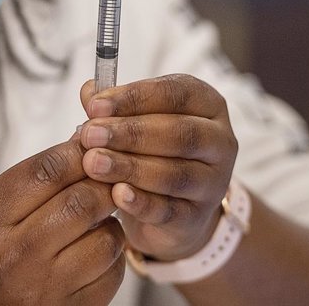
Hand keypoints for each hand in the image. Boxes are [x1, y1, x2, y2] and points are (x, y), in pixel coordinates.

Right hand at [0, 140, 125, 304]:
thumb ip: (29, 180)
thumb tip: (82, 143)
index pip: (47, 171)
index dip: (77, 152)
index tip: (89, 145)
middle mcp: (16, 257)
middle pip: (81, 202)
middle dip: (102, 182)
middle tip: (105, 176)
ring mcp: (44, 290)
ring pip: (106, 239)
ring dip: (110, 220)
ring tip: (98, 216)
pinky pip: (112, 274)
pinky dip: (113, 255)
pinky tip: (96, 248)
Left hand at [78, 74, 237, 260]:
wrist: (171, 209)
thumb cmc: (151, 150)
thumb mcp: (136, 120)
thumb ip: (114, 107)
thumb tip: (89, 91)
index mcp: (206, 104)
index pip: (174, 93)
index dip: (133, 98)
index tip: (94, 106)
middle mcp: (219, 141)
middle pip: (179, 133)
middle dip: (130, 133)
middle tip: (90, 135)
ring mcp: (213, 182)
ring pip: (175, 174)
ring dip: (130, 167)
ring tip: (93, 163)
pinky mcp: (198, 217)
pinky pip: (170, 210)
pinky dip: (141, 202)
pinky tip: (117, 194)